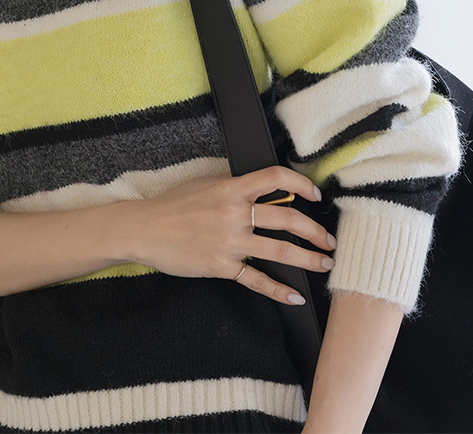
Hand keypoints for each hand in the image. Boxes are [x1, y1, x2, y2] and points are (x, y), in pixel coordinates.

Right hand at [126, 166, 336, 304]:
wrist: (144, 229)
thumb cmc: (173, 205)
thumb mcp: (205, 184)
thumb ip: (233, 185)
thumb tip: (259, 186)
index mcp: (231, 188)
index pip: (275, 178)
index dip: (301, 184)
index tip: (316, 195)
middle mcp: (234, 213)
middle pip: (287, 219)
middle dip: (315, 231)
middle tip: (329, 239)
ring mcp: (229, 242)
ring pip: (279, 251)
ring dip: (308, 259)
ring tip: (324, 264)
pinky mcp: (221, 266)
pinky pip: (256, 279)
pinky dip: (277, 289)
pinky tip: (293, 294)